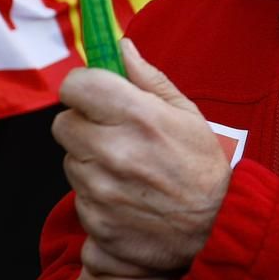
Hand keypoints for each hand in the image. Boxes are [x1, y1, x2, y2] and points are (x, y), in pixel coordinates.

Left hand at [56, 38, 232, 270]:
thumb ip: (149, 79)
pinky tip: (125, 197)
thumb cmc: (203, 169)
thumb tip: (121, 48)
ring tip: (126, 170)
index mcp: (138, 117)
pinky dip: (95, 195)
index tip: (95, 95)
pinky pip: (78, 197)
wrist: (215, 231)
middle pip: (63, 124)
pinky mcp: (94, 221)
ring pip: (70, 161)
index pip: (75, 85)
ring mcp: (100, 190)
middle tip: (113, 136)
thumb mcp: (187, 115)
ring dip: (89, 161)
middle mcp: (113, 151)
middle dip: (83, 125)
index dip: (84, 87)